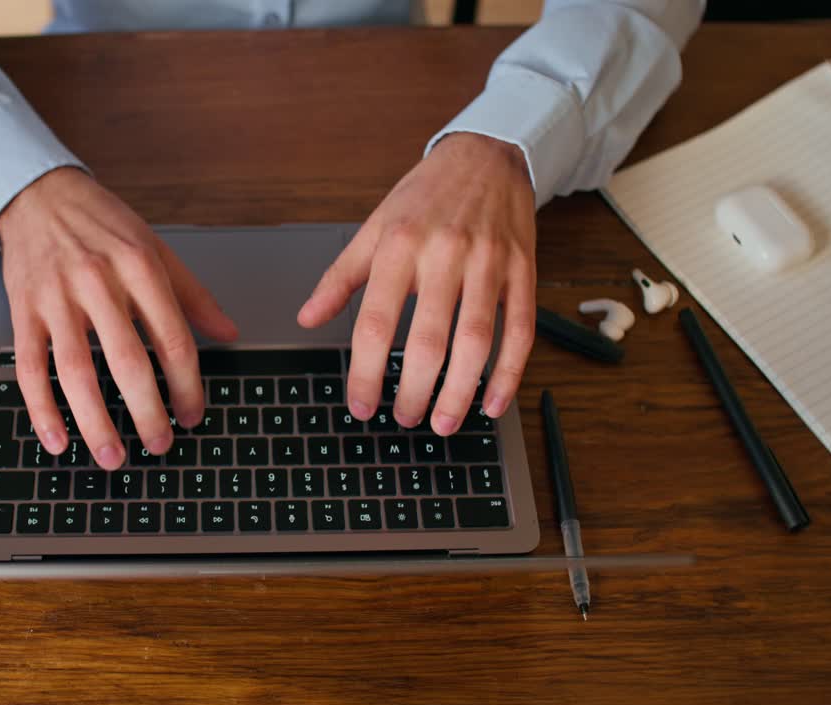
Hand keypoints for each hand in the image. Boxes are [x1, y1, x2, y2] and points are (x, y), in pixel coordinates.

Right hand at [0, 168, 237, 469]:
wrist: (38, 195)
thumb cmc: (101, 224)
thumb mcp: (156, 248)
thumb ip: (192, 295)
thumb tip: (228, 333)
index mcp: (139, 266)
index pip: (172, 337)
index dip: (187, 384)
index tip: (192, 414)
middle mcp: (98, 282)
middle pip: (127, 360)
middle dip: (147, 411)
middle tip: (159, 444)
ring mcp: (56, 299)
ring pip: (76, 371)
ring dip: (95, 421)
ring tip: (113, 456)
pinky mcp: (24, 311)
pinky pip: (31, 367)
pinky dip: (42, 409)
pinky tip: (58, 440)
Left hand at [298, 132, 535, 434]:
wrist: (486, 155)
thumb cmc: (425, 197)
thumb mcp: (374, 228)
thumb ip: (340, 277)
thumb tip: (307, 318)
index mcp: (399, 247)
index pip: (376, 322)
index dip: (367, 372)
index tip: (361, 405)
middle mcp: (444, 255)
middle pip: (428, 340)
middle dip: (415, 391)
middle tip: (404, 419)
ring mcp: (487, 264)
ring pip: (476, 341)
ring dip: (460, 391)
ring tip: (443, 422)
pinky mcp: (522, 271)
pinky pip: (520, 331)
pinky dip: (509, 373)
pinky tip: (493, 403)